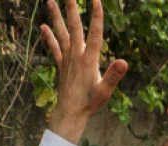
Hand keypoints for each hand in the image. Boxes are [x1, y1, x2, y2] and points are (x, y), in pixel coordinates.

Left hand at [42, 0, 127, 143]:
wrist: (70, 113)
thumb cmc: (90, 103)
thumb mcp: (105, 91)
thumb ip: (113, 75)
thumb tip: (124, 62)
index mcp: (89, 60)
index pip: (95, 33)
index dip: (96, 16)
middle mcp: (77, 56)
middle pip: (74, 27)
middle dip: (72, 8)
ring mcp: (67, 59)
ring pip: (61, 33)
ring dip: (56, 16)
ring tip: (50, 0)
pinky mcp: (61, 65)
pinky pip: (54, 47)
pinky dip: (49, 36)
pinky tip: (43, 26)